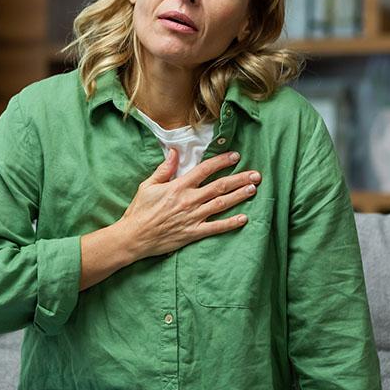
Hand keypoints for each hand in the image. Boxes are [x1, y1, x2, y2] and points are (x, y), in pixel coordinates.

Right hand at [115, 148, 261, 260]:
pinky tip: (244, 218)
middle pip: (219, 186)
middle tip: (256, 174)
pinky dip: (231, 223)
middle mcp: (189, 200)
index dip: (221, 162)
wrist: (134, 237)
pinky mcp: (193, 233)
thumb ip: (164, 169)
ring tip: (253, 189)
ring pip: (221, 204)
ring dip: (239, 196)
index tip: (235, 156)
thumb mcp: (148, 185)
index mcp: (178, 187)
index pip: (204, 170)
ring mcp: (193, 217)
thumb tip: (175, 152)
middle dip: (239, 179)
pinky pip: (216, 227)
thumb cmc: (139, 211)